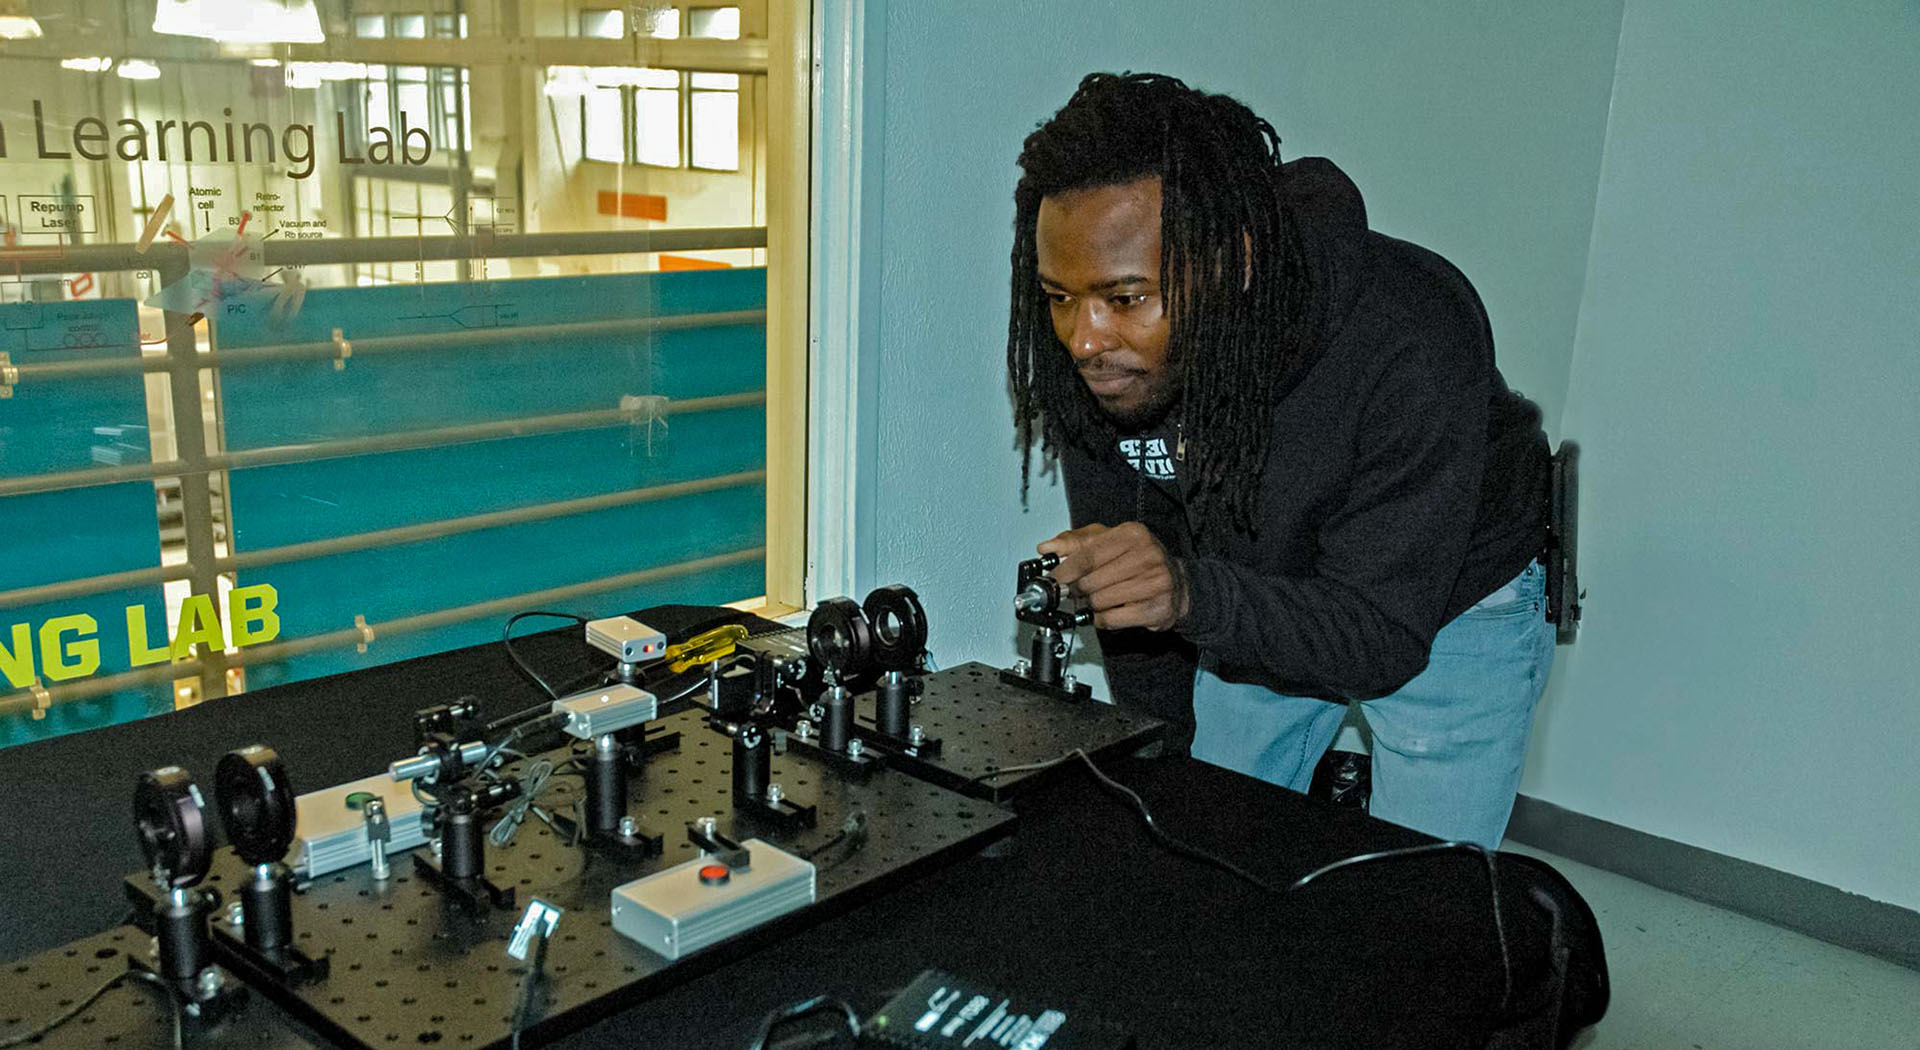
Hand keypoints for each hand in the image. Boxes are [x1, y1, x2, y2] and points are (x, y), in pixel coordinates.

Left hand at [1037, 523, 1188, 630]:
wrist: (1176, 583)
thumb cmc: (1139, 561)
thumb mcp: (1108, 541)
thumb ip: (1076, 542)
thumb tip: (1048, 548)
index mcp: (1133, 534)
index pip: (1088, 555)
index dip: (1065, 570)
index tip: (1052, 580)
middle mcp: (1148, 555)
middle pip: (1092, 581)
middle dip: (1078, 590)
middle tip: (1076, 591)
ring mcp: (1156, 582)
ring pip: (1100, 601)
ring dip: (1091, 605)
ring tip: (1097, 599)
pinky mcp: (1157, 608)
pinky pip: (1112, 619)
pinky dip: (1102, 619)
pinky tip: (1108, 611)